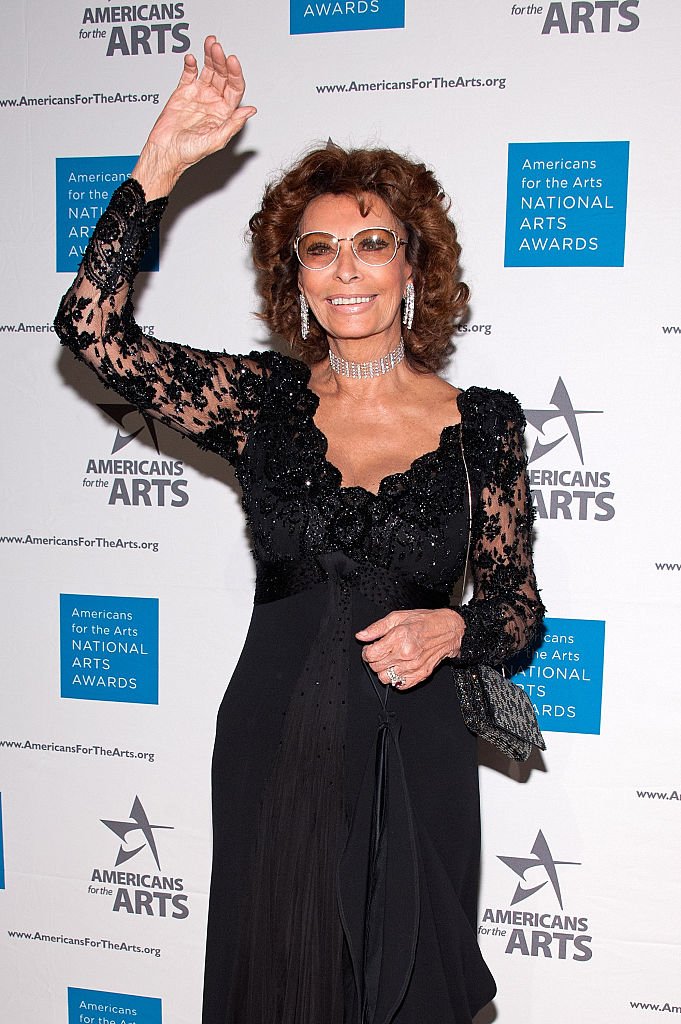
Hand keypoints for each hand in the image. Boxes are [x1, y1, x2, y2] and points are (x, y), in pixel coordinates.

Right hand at [132, 36, 256, 196]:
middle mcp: (213, 103)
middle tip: (218, 48)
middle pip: (222, 76)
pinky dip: (191, 65)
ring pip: (208, 71)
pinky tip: (192, 58)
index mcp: (224, 113)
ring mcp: (198, 96)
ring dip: (209, 57)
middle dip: (221, 60)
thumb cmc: (190, 153)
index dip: (235, 74)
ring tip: (210, 43)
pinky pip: (189, 74)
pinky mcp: (183, 93)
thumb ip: (233, 124)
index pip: (235, 88)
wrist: (165, 152)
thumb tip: (251, 111)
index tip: (232, 61)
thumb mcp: (216, 140)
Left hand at [356, 608, 464, 689]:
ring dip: (384, 670)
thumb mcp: (398, 617)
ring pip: (385, 678)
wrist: (449, 630)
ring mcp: (413, 667)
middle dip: (375, 660)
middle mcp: (405, 654)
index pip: (370, 655)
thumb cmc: (425, 622)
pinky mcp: (420, 675)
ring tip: (390, 660)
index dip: (367, 651)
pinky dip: (396, 679)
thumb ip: (377, 628)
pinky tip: (399, 667)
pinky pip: (399, 685)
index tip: (371, 648)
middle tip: (382, 652)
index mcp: (399, 638)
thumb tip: (361, 636)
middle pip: (375, 667)